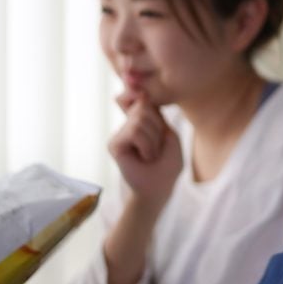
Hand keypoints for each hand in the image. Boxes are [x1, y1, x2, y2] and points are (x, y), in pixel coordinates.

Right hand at [109, 90, 182, 209]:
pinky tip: (144, 158)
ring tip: (151, 155)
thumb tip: (133, 95)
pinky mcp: (113, 143)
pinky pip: (134, 132)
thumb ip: (154, 114)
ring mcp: (120, 133)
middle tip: (157, 149)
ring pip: (139, 121)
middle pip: (144, 107)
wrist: (160, 188)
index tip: (148, 101)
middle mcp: (129, 124)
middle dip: (158, 129)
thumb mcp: (169, 134)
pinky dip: (147, 146)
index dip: (145, 97)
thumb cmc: (167, 164)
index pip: (143, 99)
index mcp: (143, 120)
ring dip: (153, 141)